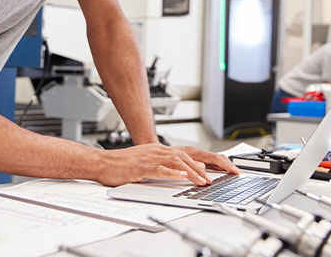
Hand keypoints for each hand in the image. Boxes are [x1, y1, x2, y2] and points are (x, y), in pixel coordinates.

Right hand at [95, 143, 239, 186]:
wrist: (104, 163)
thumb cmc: (125, 165)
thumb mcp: (151, 163)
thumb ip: (170, 165)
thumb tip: (190, 168)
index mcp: (163, 149)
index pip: (192, 152)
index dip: (210, 159)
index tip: (226, 167)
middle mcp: (159, 150)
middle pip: (189, 155)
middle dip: (209, 164)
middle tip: (223, 174)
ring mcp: (151, 157)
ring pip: (177, 161)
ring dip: (193, 171)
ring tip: (204, 181)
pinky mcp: (141, 166)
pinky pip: (159, 168)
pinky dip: (172, 172)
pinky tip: (181, 176)